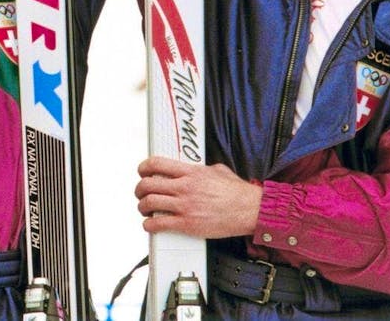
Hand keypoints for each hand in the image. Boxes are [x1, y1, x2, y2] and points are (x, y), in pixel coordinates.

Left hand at [135, 156, 262, 238]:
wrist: (251, 210)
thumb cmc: (238, 193)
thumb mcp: (218, 170)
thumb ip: (201, 169)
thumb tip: (194, 168)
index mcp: (191, 172)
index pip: (156, 164)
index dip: (143, 167)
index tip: (142, 171)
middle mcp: (184, 187)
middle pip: (147, 184)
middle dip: (139, 189)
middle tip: (140, 193)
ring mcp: (185, 206)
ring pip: (149, 203)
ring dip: (142, 207)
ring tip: (144, 209)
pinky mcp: (188, 224)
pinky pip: (159, 224)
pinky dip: (149, 225)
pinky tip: (150, 224)